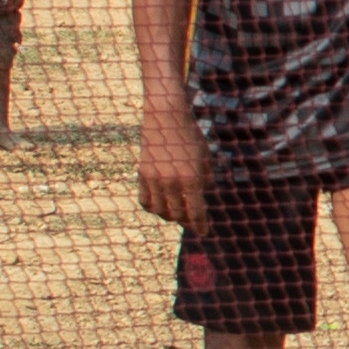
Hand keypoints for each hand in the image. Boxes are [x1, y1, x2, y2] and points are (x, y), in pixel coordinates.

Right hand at [137, 111, 207, 232]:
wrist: (165, 116)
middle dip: (187, 222)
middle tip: (193, 224)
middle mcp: (171, 182)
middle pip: (178, 214)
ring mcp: (154, 179)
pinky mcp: (142, 175)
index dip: (201, 225)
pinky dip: (153, 207)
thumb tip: (206, 191)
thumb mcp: (204, 155)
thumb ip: (206, 176)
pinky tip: (160, 207)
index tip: (205, 232)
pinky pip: (145, 201)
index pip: (196, 211)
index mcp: (191, 178)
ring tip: (177, 215)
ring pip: (160, 211)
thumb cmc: (190, 134)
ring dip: (170, 216)